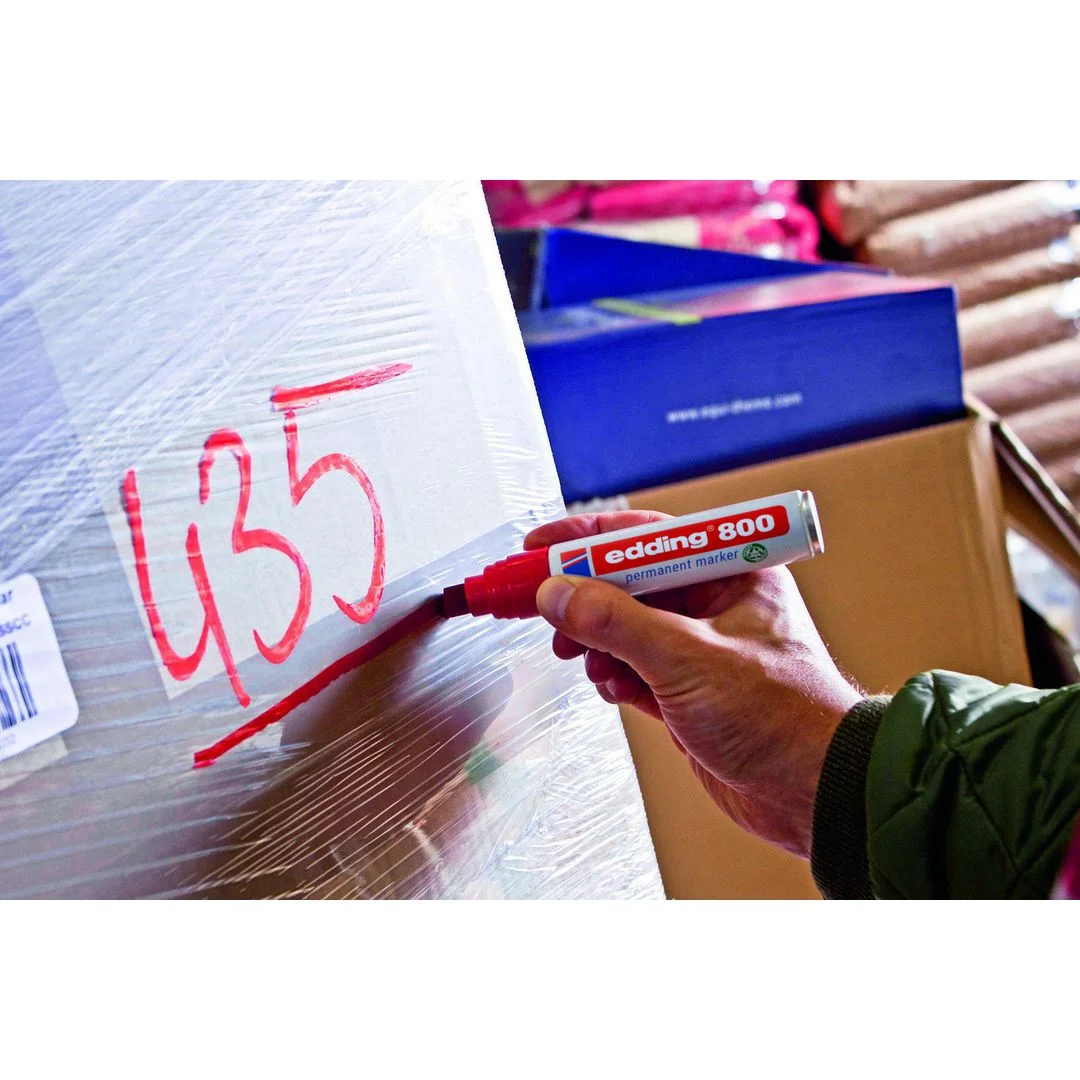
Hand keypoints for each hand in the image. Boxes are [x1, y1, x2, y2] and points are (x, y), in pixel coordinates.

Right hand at [525, 510, 861, 858]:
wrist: (816, 794)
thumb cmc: (785, 717)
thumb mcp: (688, 659)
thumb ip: (616, 622)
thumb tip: (558, 593)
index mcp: (732, 572)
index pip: (645, 538)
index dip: (587, 539)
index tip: (538, 545)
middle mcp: (715, 604)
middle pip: (628, 583)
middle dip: (582, 596)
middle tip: (538, 605)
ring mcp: (699, 650)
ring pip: (624, 628)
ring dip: (594, 640)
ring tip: (576, 654)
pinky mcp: (687, 692)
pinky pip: (632, 668)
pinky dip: (612, 674)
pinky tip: (611, 686)